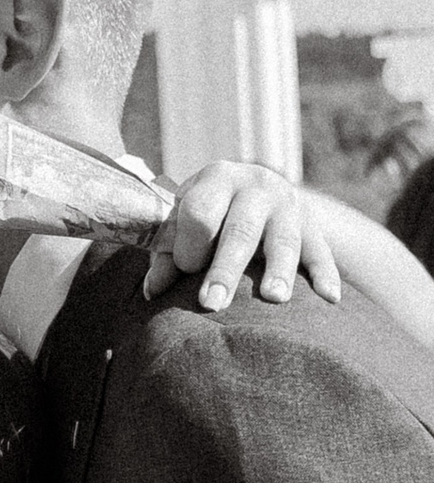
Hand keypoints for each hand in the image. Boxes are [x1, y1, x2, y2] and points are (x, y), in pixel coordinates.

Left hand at [145, 162, 340, 311]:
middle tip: (213, 304)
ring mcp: (289, 203)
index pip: (201, 212)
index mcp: (217, 179)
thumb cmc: (204, 216)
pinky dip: (326, 273)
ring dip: (279, 270)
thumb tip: (153, 290)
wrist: (252, 190)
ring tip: (274, 298)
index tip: (186, 268)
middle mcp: (257, 185)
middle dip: (226, 269)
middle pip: (241, 230)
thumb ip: (165, 256)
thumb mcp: (180, 226)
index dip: (190, 244)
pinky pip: (321, 250)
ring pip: (284, 240)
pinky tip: (329, 298)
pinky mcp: (312, 224)